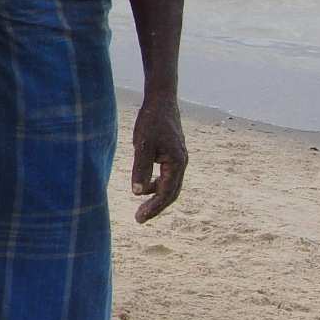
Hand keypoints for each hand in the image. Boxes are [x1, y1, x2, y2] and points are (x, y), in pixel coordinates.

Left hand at [130, 95, 187, 221]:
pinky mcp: (174, 154)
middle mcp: (182, 163)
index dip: (153, 208)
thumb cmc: (151, 120)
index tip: (139, 219)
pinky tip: (144, 187)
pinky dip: (157, 185)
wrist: (162, 100)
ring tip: (140, 208)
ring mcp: (179, 159)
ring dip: (156, 197)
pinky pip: (168, 176)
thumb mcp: (142, 145)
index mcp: (177, 162)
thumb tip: (138, 193)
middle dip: (156, 207)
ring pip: (171, 185)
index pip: (166, 193)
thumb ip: (141, 169)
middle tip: (139, 219)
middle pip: (171, 193)